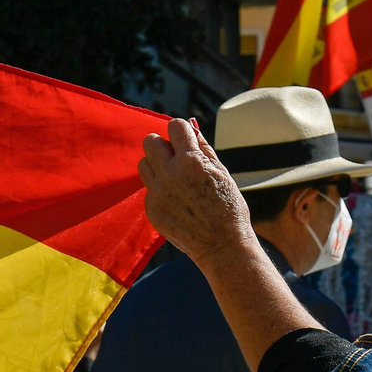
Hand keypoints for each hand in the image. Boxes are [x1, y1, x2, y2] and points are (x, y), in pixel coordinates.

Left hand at [137, 118, 254, 269]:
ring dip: (156, 165)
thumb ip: (203, 148)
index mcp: (191, 161)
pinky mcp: (151, 209)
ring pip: (143, 163)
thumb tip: (190, 127)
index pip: (174, 126)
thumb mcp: (222, 172)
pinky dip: (159, 190)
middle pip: (150, 141)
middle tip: (176, 157)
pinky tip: (176, 201)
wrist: (222, 245)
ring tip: (174, 178)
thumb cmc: (228, 207)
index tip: (185, 140)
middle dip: (163, 144)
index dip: (181, 131)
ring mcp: (157, 193)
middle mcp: (170, 174)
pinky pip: (148, 188)